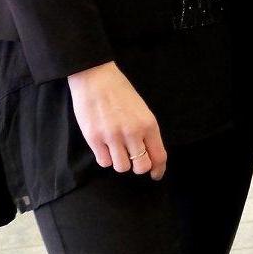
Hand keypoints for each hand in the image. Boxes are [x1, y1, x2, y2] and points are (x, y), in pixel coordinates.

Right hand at [67, 61, 166, 179]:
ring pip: (121, 167)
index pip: (159, 155)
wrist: (96, 78)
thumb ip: (146, 131)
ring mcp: (112, 137)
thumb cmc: (121, 92)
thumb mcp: (142, 110)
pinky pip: (103, 162)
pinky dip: (106, 159)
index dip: (158, 169)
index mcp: (149, 124)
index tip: (156, 174)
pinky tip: (105, 148)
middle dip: (139, 167)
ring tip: (117, 150)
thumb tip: (149, 153)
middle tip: (133, 160)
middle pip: (141, 167)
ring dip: (120, 163)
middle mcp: (132, 133)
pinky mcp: (94, 138)